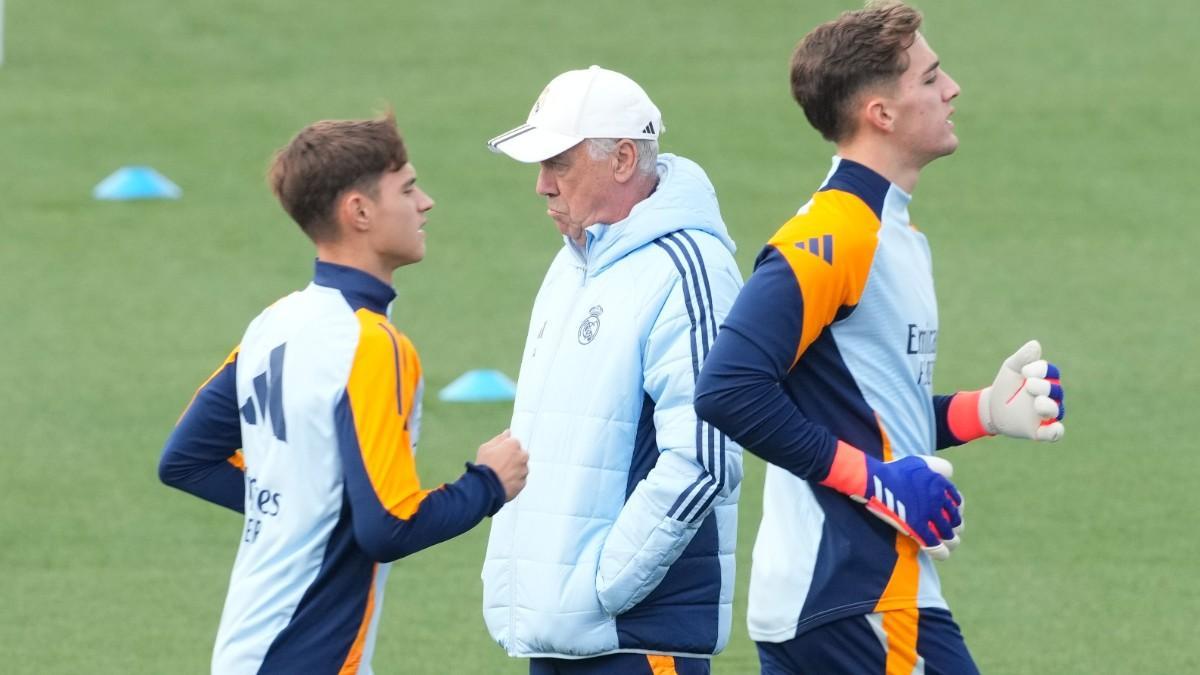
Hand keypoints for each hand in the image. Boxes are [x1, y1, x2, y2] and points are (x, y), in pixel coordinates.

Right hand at [475, 430, 527, 500]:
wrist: (485, 487)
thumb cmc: (484, 465)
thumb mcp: (486, 448)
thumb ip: (499, 439)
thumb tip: (507, 432)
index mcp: (513, 445)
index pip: (514, 443)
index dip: (506, 448)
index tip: (500, 454)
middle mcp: (522, 456)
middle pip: (521, 455)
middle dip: (513, 458)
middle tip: (501, 464)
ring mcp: (523, 470)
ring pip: (521, 468)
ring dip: (515, 470)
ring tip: (501, 475)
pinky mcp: (523, 482)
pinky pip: (520, 480)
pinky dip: (514, 481)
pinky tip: (504, 482)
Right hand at [821, 442, 963, 559]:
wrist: (875, 480)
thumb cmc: (894, 470)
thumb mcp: (919, 462)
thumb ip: (937, 467)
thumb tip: (950, 475)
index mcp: (940, 484)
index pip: (958, 502)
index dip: (955, 510)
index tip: (949, 514)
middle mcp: (939, 500)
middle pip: (956, 520)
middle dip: (954, 527)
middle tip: (948, 530)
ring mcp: (929, 515)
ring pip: (950, 535)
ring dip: (951, 541)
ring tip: (946, 543)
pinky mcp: (918, 528)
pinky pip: (937, 546)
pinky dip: (940, 552)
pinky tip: (940, 553)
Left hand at [979, 340, 1064, 441]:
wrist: (991, 407)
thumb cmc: (1005, 386)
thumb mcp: (1010, 369)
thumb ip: (1022, 357)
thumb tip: (1035, 344)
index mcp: (1045, 379)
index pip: (1051, 372)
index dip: (1041, 370)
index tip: (1024, 371)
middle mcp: (1051, 396)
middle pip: (1056, 390)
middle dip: (1044, 387)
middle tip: (1029, 385)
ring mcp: (1046, 414)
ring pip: (1056, 410)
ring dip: (1049, 406)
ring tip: (1037, 402)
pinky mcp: (1040, 430)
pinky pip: (1054, 433)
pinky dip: (1056, 432)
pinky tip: (1055, 428)